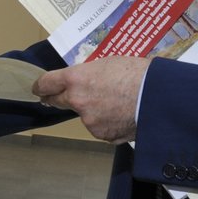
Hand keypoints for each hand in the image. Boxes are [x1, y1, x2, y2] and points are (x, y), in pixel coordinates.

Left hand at [32, 56, 149, 143]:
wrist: (158, 97)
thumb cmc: (138, 73)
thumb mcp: (108, 64)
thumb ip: (89, 74)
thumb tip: (84, 81)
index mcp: (76, 79)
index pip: (47, 83)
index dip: (41, 86)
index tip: (39, 88)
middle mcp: (77, 101)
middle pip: (58, 101)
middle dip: (58, 98)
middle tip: (59, 97)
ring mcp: (89, 121)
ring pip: (84, 115)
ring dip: (92, 111)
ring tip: (116, 102)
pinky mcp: (102, 134)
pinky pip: (100, 127)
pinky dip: (108, 123)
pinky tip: (123, 114)